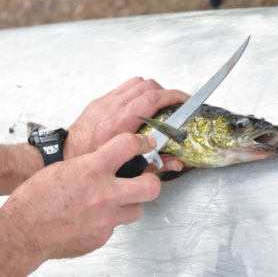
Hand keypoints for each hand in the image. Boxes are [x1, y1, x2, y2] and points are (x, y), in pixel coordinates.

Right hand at [0, 133, 160, 275]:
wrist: (24, 230)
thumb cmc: (39, 196)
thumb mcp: (68, 167)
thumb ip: (96, 164)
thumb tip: (115, 162)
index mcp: (92, 169)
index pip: (129, 146)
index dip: (143, 142)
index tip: (147, 144)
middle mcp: (104, 194)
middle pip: (150, 186)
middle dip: (152, 181)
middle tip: (147, 179)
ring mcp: (105, 218)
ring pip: (138, 210)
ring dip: (131, 203)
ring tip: (116, 201)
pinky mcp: (103, 236)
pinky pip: (117, 225)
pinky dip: (111, 219)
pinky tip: (96, 216)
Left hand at [64, 77, 189, 172]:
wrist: (66, 154)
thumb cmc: (93, 160)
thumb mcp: (127, 165)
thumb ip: (156, 163)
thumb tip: (176, 162)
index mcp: (121, 121)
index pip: (152, 98)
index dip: (173, 95)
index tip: (184, 99)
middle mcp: (113, 105)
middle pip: (147, 85)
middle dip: (165, 92)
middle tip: (173, 103)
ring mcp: (106, 100)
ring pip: (136, 82)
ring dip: (152, 89)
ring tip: (158, 102)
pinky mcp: (101, 100)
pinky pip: (124, 87)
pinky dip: (137, 91)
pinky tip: (139, 104)